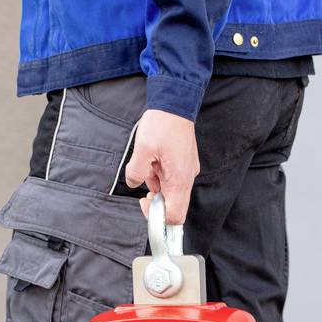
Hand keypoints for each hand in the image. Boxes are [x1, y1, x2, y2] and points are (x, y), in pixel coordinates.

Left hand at [123, 109, 198, 224]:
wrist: (175, 103)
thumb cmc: (163, 124)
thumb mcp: (142, 149)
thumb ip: (136, 172)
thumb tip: (134, 183)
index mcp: (179, 180)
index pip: (175, 217)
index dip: (158, 218)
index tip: (145, 205)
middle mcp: (187, 178)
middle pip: (172, 205)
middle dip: (154, 198)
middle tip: (144, 180)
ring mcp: (187, 171)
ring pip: (169, 190)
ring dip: (155, 182)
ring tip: (149, 161)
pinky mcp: (184, 164)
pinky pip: (170, 178)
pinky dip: (159, 173)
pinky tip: (154, 158)